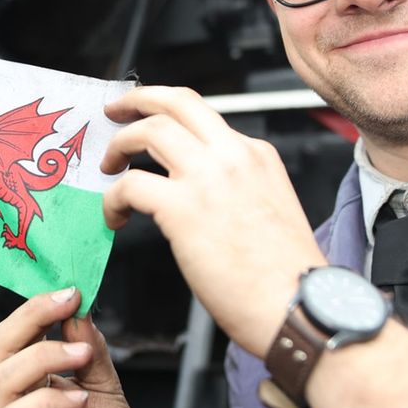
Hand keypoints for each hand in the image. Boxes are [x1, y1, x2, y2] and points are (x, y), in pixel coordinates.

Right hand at [0, 287, 135, 407]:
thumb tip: (80, 311)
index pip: (14, 333)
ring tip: (81, 355)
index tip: (69, 290)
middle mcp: (6, 402)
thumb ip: (90, 350)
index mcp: (22, 382)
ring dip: (44, 357)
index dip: (36, 307)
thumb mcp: (102, 389)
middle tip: (68, 304)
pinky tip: (78, 399)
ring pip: (1, 378)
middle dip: (32, 317)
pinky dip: (48, 401)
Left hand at [101, 86, 327, 357]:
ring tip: (109, 165)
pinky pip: (130, 185)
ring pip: (150, 130)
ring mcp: (207, 177)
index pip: (205, 116)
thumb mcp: (271, 208)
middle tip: (115, 111)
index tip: (150, 122)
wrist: (299, 307)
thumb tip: (197, 193)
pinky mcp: (182, 208)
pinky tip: (115, 215)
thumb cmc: (286, 277)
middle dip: (138, 100)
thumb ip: (237, 187)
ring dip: (120, 143)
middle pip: (177, 101)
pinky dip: (113, 198)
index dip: (169, 116)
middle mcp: (233, 155)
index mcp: (257, 155)